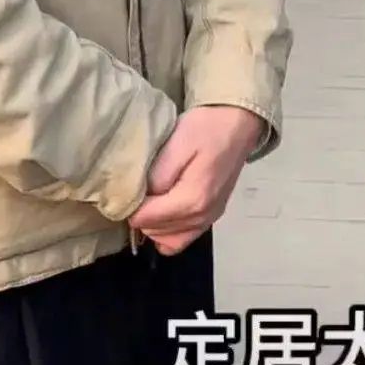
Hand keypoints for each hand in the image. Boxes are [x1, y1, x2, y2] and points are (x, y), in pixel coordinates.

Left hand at [130, 106, 263, 255]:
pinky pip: (184, 238)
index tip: (126, 188)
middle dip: (141, 215)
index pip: (146, 219)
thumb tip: (140, 199)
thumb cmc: (206, 128)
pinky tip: (165, 211)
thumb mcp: (176, 143)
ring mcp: (210, 219)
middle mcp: (203, 216)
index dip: (131, 206)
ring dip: (154, 225)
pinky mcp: (213, 215)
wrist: (238, 123)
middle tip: (137, 190)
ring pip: (169, 241)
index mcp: (193, 199)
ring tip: (149, 200)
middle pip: (155, 232)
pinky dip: (170, 232)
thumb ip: (157, 176)